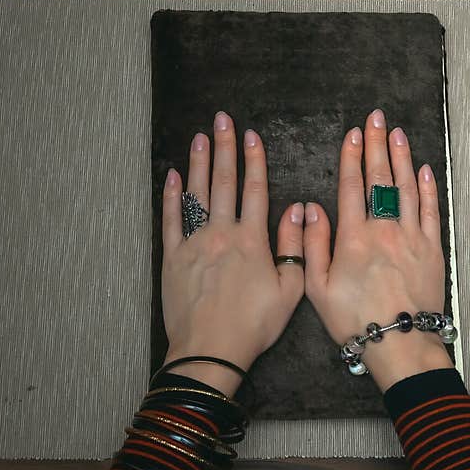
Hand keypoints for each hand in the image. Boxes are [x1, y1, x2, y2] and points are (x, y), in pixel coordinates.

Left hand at [160, 111, 304, 396]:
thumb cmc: (253, 324)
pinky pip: (172, 220)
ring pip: (197, 194)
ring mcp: (194, 243)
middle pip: (224, 183)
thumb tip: (298, 210)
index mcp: (252, 240)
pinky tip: (174, 176)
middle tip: (221, 119)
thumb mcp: (289, 290)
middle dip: (225, 148)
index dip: (254, 160)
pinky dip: (172, 196)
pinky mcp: (173, 258)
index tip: (252, 135)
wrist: (209, 350)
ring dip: (199, 163)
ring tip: (200, 136)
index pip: (254, 190)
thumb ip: (295, 247)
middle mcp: (222, 234)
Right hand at [303, 109, 453, 392]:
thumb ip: (313, 246)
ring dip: (401, 157)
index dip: (352, 156)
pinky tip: (423, 170)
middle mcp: (384, 229)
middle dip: (376, 145)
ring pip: (406, 188)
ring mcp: (411, 237)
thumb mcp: (317, 288)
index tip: (353, 133)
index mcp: (353, 237)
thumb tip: (310, 210)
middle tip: (376, 118)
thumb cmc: (354, 320)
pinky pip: (429, 210)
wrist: (399, 342)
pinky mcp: (432, 249)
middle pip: (380, 178)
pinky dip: (426, 188)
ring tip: (397, 132)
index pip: (352, 186)